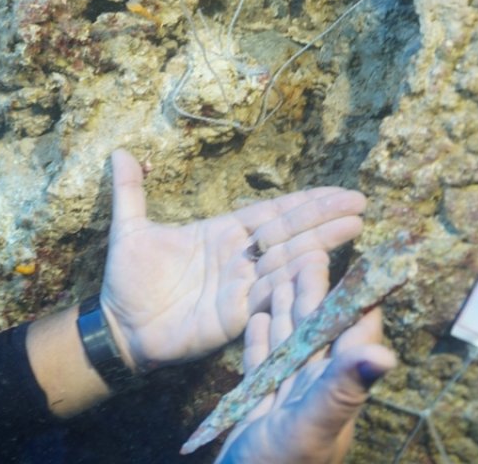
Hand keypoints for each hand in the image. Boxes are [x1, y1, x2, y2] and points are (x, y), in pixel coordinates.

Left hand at [100, 149, 366, 370]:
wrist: (118, 326)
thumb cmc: (127, 279)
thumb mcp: (129, 230)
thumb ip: (129, 192)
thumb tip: (119, 152)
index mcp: (221, 234)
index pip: (269, 214)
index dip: (303, 203)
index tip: (338, 191)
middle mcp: (238, 259)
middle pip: (286, 234)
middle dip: (322, 219)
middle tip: (358, 204)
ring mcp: (239, 287)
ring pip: (284, 262)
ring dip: (317, 245)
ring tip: (351, 227)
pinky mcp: (235, 316)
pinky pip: (268, 296)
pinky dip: (292, 282)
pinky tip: (319, 267)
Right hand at [216, 262, 395, 463]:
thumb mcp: (311, 426)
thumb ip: (342, 389)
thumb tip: (383, 353)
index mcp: (334, 389)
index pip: (353, 332)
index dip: (355, 296)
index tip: (357, 261)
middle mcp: (315, 389)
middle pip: (319, 331)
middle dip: (315, 293)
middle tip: (309, 253)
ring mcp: (287, 397)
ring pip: (289, 342)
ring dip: (284, 308)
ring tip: (280, 276)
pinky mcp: (260, 407)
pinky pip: (262, 365)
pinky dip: (258, 340)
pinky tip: (253, 320)